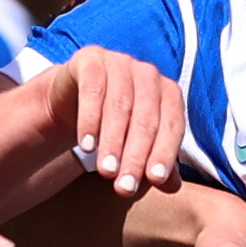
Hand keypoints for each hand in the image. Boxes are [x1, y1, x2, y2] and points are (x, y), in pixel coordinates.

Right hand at [47, 47, 187, 198]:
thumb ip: (156, 166)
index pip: (172, 124)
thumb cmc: (114, 126)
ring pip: (120, 105)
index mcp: (168, 93)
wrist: (74, 100)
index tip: (154, 181)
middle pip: (146, 118)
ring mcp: (120, 62)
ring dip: (113, 142)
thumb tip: (171, 186)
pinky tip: (87, 146)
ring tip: (106, 172)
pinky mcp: (91, 59)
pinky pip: (93, 90)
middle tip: (124, 186)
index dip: (164, 153)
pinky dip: (90, 120)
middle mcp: (148, 74)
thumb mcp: (137, 147)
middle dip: (135, 155)